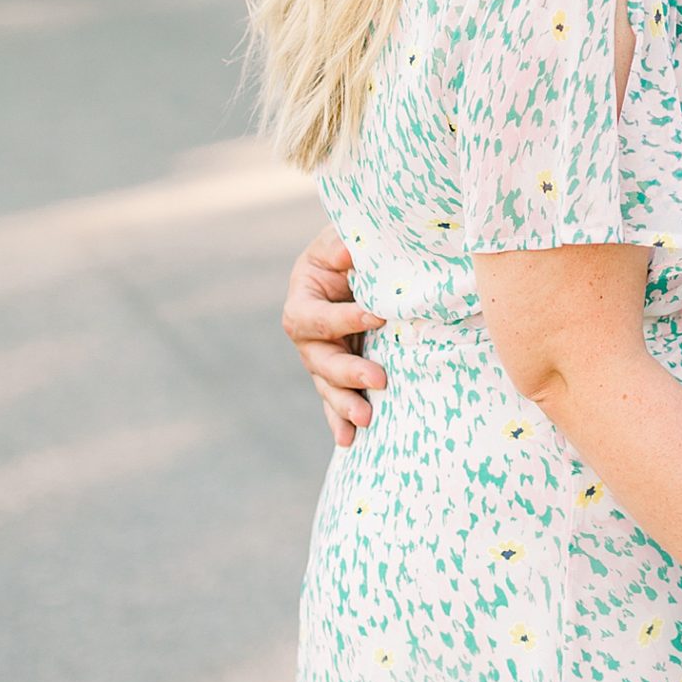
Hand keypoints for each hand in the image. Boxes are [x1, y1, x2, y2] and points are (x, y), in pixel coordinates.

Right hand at [282, 226, 385, 447]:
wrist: (360, 265)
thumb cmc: (350, 248)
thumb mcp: (342, 239)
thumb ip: (343, 246)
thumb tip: (348, 253)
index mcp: (303, 299)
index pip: (317, 317)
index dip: (344, 319)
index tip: (378, 317)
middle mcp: (307, 334)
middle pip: (319, 359)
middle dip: (347, 372)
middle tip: (378, 379)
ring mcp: (320, 357)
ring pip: (327, 386)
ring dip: (344, 404)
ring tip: (366, 419)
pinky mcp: (337, 373)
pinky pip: (335, 400)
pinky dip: (340, 421)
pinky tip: (351, 441)